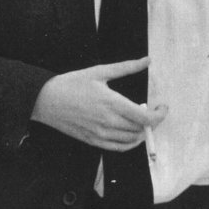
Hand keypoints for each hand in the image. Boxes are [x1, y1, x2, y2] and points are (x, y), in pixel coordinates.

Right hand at [30, 59, 166, 150]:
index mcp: (112, 104)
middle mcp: (108, 122)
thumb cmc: (72, 84)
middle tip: (153, 109)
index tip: (162, 107)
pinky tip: (131, 133)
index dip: (159, 115)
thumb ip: (126, 67)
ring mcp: (100, 134)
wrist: (46, 100)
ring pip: (131, 140)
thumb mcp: (100, 71)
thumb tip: (147, 60)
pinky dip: (130, 143)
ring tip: (142, 120)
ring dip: (142, 132)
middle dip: (152, 121)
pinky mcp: (93, 141)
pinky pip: (118, 148)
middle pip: (141, 129)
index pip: (145, 118)